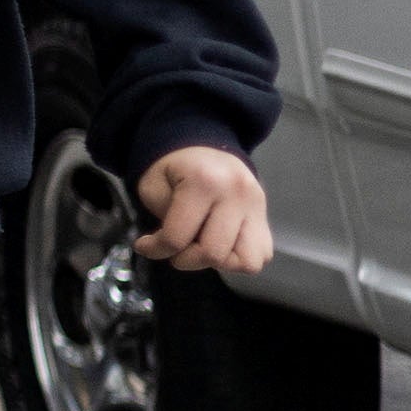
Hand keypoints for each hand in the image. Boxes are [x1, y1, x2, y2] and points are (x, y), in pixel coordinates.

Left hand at [131, 145, 273, 274]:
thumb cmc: (174, 168)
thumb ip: (165, 220)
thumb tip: (175, 250)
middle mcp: (237, 194)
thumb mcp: (153, 186)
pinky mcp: (265, 217)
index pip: (178, 238)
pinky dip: (238, 259)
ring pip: (246, 262)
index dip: (156, 249)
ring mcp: (256, 206)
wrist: (206, 148)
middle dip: (187, 260)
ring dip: (218, 262)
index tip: (145, 245)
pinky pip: (260, 256)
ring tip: (201, 246)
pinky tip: (219, 244)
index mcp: (205, 182)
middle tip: (175, 247)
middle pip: (214, 254)